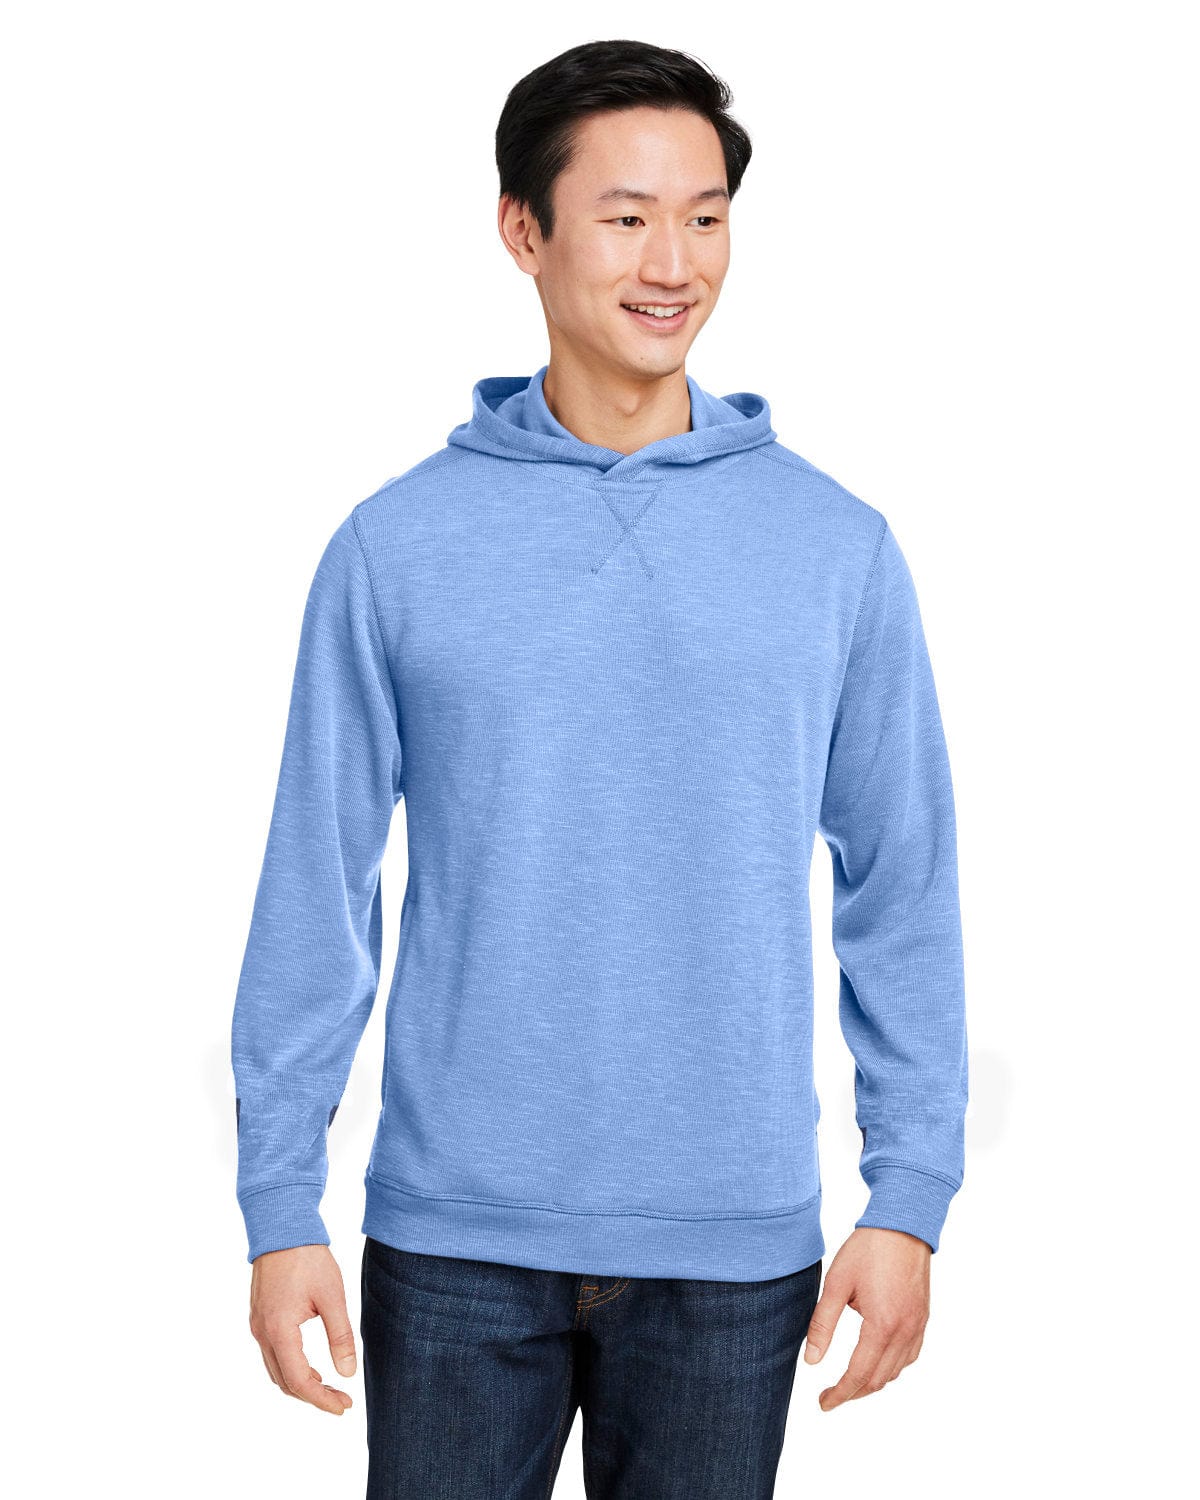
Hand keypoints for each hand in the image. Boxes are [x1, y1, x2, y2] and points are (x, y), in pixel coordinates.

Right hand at [248, 1244, 356, 1414]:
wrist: (282, 1227)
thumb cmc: (308, 1258)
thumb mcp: (332, 1297)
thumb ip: (340, 1337)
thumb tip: (347, 1373)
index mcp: (279, 1330)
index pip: (299, 1381)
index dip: (321, 1399)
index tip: (343, 1406)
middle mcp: (262, 1332)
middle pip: (284, 1381)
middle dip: (312, 1396)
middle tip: (341, 1400)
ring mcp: (257, 1325)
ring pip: (276, 1370)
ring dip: (300, 1384)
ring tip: (329, 1387)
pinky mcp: (260, 1316)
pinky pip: (272, 1354)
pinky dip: (291, 1367)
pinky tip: (311, 1366)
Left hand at [802, 1226, 929, 1409]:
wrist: (903, 1224)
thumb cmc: (868, 1249)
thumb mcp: (836, 1284)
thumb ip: (823, 1324)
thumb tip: (811, 1361)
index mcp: (882, 1326)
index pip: (859, 1375)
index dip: (840, 1394)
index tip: (823, 1403)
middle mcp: (905, 1332)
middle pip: (878, 1379)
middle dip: (854, 1392)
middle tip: (830, 1395)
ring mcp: (917, 1326)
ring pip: (896, 1371)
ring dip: (872, 1381)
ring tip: (849, 1381)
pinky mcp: (923, 1318)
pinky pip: (909, 1356)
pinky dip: (891, 1366)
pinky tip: (877, 1360)